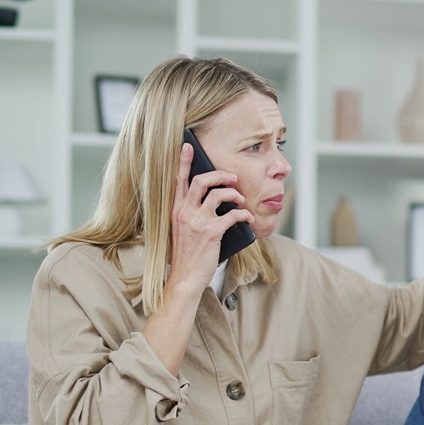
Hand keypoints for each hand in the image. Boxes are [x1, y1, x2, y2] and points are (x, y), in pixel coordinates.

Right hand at [169, 142, 252, 287]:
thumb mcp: (183, 230)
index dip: (183, 161)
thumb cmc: (188, 255)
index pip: (178, 180)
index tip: (188, 146)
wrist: (185, 278)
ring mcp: (196, 221)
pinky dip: (244, 215)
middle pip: (201, 181)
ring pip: (219, 194)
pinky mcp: (211, 232)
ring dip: (235, 194)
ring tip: (242, 199)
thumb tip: (216, 202)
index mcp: (175, 210)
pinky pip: (232, 215)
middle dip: (220, 174)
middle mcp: (184, 212)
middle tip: (233, 178)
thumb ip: (193, 214)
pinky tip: (248, 219)